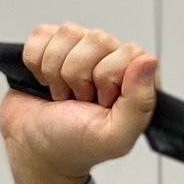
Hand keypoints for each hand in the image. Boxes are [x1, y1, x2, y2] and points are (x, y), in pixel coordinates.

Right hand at [0, 22, 158, 183]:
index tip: (101, 103)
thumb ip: (140, 103)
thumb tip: (149, 60)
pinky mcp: (51, 45)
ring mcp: (81, 49)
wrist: (34, 149)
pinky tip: (44, 82)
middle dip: (79, 77)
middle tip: (79, 101)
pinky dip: (35, 62)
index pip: (129, 52)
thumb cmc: (75, 144)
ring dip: (56, 71)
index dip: (107, 79)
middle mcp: (112, 57)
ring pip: (69, 33)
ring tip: (63, 94)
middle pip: (97, 39)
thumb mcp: (115, 136)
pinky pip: (42, 33)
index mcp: (136, 78)